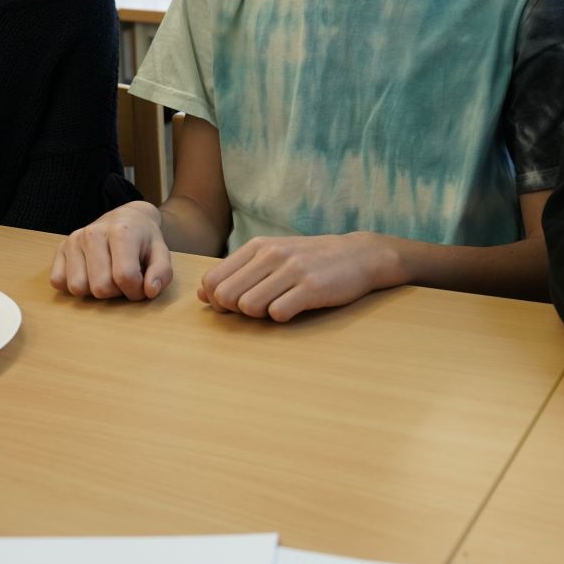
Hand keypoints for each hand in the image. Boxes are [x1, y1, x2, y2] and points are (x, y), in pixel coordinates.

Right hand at [50, 200, 172, 300]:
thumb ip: (162, 272)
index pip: (125, 277)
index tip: (141, 286)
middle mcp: (93, 233)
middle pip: (100, 287)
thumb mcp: (161, 252)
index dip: (136, 291)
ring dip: (94, 291)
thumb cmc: (144, 240)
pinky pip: (58, 282)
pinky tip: (89, 274)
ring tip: (107, 276)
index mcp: (121, 231)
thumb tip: (149, 291)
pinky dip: (74, 285)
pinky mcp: (60, 248)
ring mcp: (74, 240)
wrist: (127, 218)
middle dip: (116, 292)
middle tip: (123, 281)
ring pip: (78, 288)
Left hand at [196, 232, 402, 321]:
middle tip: (257, 308)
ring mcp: (292, 270)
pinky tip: (295, 308)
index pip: (213, 279)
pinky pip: (278, 313)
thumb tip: (202, 293)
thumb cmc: (312, 259)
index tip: (237, 303)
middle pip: (226, 296)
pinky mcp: (312, 287)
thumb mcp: (273, 255)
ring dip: (259, 315)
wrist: (361, 254)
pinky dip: (282, 317)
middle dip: (235, 310)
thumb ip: (238, 272)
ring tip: (278, 306)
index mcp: (258, 246)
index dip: (218, 299)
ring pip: (249, 306)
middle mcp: (272, 254)